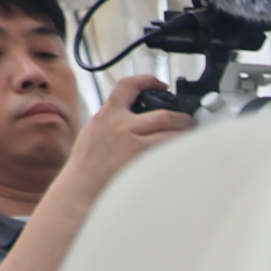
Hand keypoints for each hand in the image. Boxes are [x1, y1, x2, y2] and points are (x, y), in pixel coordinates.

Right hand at [50, 74, 195, 212]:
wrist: (80, 189)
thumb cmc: (85, 167)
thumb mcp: (92, 133)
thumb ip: (111, 122)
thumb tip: (129, 117)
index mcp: (106, 116)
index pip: (127, 87)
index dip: (147, 81)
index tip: (160, 84)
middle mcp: (120, 125)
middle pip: (162, 113)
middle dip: (180, 117)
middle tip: (187, 121)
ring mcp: (133, 142)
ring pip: (171, 130)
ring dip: (185, 133)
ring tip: (190, 138)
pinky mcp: (142, 159)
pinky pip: (170, 151)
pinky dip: (180, 151)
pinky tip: (184, 154)